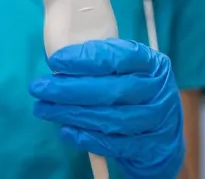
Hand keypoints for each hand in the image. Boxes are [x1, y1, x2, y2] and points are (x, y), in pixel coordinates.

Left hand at [29, 39, 184, 178]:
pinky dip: (86, 137)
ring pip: (109, 118)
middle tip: (39, 87)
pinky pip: (113, 143)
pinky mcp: (148, 147)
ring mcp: (155, 120)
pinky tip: (65, 130)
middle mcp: (158, 90)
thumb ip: (103, 64)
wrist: (166, 133)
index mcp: (153, 63)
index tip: (55, 61)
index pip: (118, 57)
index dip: (84, 59)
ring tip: (44, 108)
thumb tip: (60, 63)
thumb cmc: (138, 91)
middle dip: (69, 89)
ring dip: (72, 114)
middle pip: (111, 90)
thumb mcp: (131, 70)